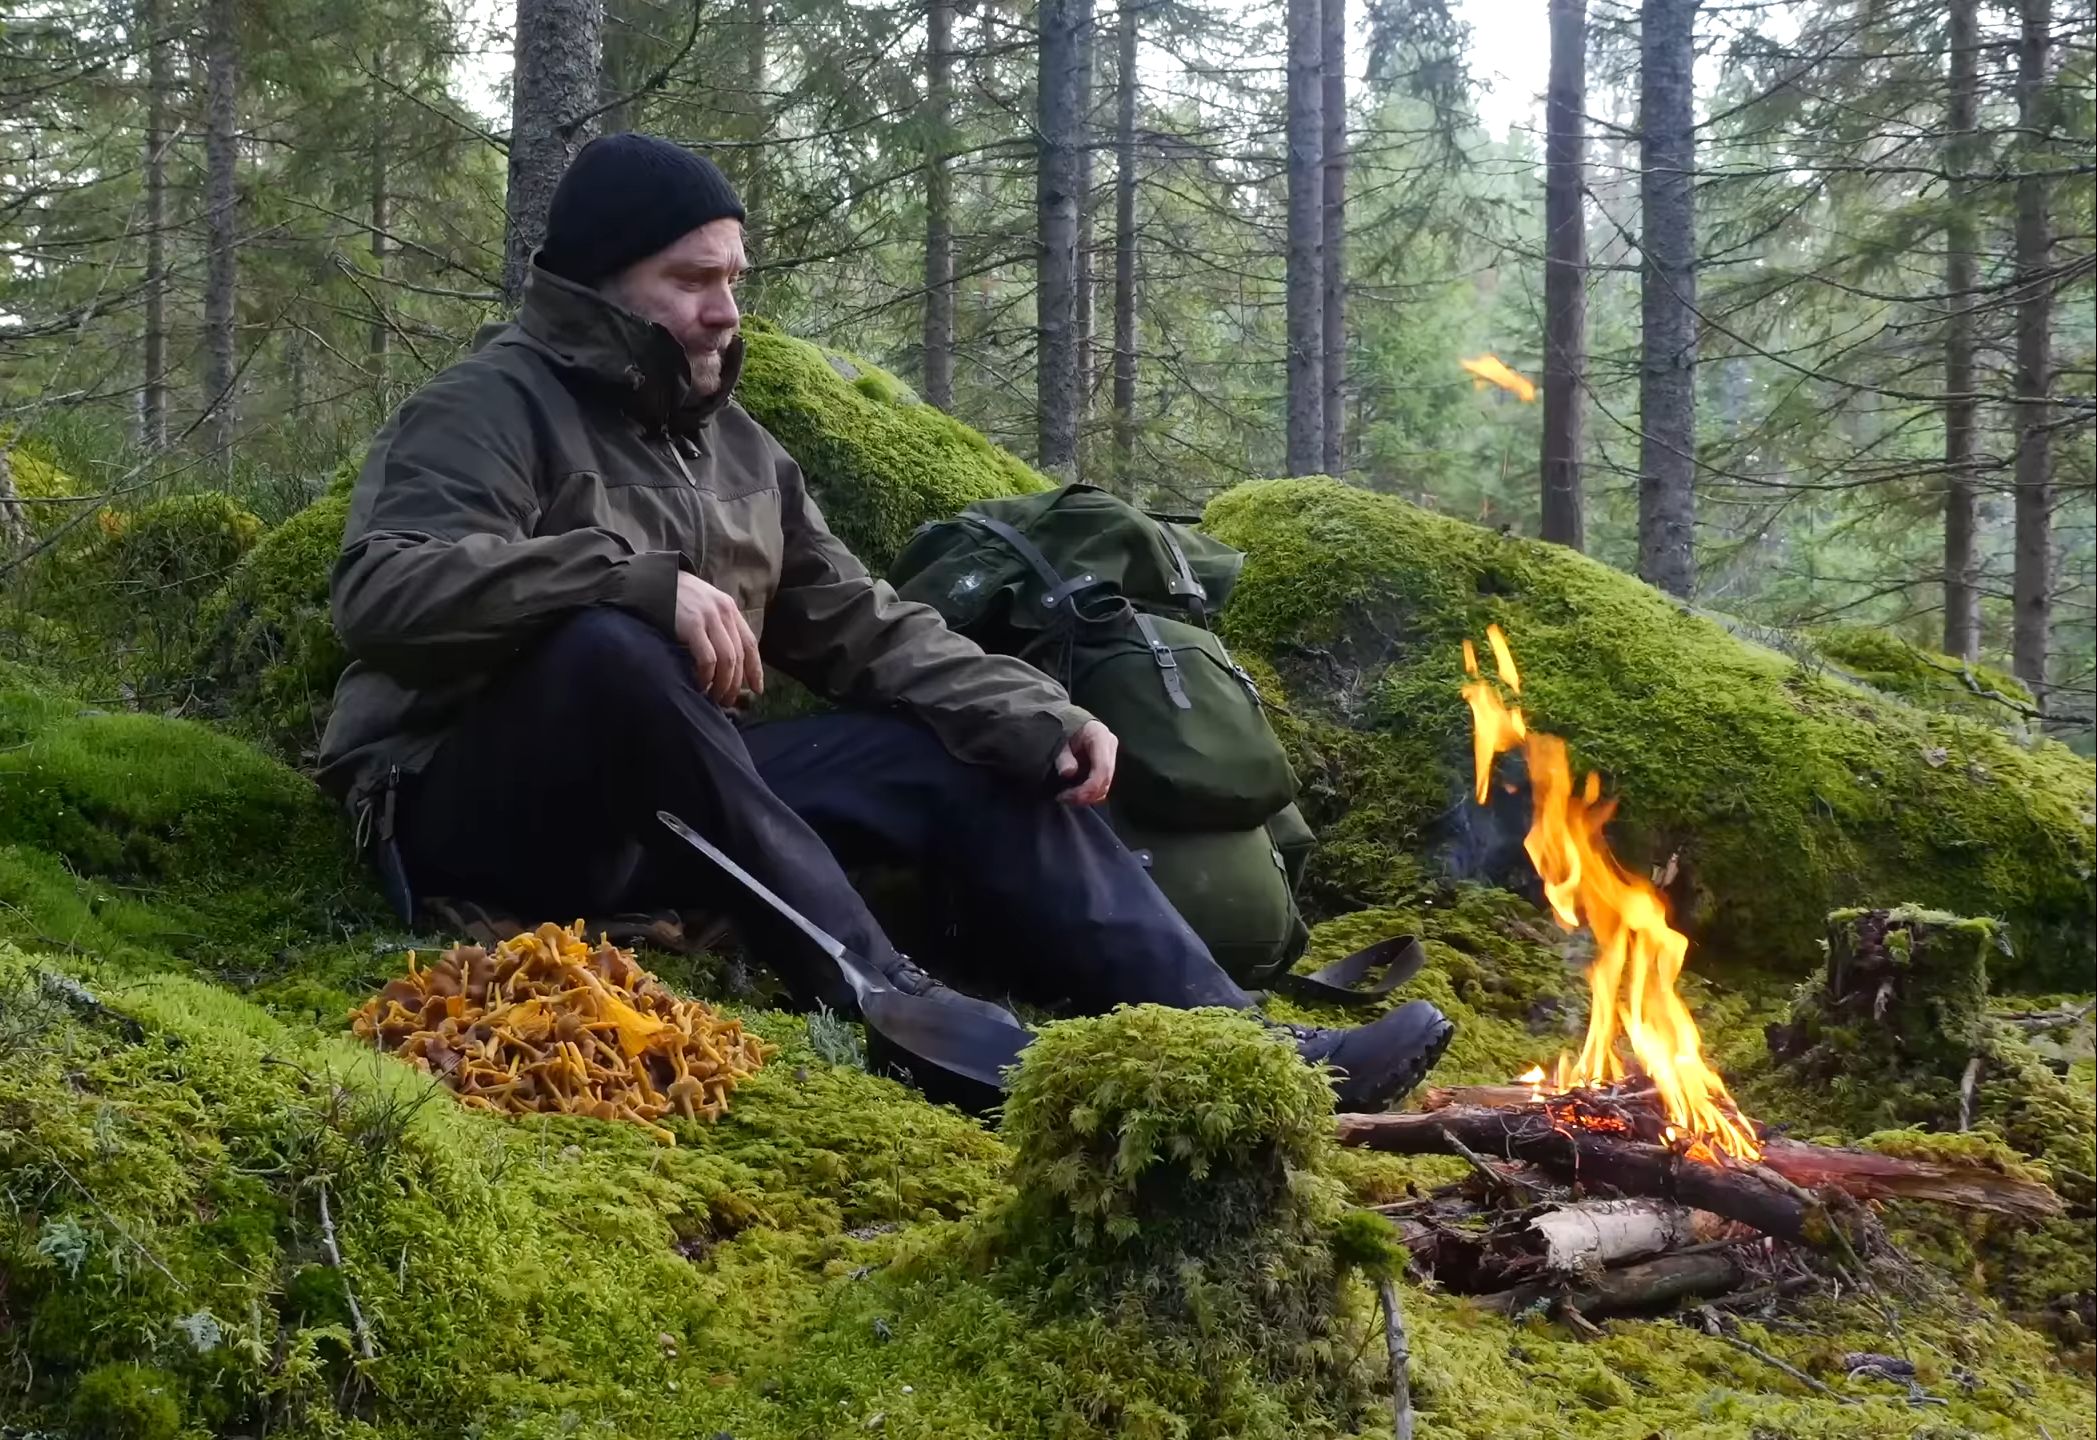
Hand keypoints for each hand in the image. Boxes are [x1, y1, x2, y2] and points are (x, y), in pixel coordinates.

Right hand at [674, 571, 764, 705]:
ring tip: (714, 697)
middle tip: (728, 701)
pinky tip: (699, 685)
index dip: (755, 669)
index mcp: (728, 608)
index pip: (749, 643)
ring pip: (727, 660)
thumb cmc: (674, 598)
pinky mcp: (692, 625)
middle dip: (736, 683)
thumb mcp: (702, 607)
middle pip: (739, 655)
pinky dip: (706, 676)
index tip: (756, 689)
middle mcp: (723, 612)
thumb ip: (715, 627)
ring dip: (723, 684)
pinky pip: (707, 659)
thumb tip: (725, 663)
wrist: (649, 581)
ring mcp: (708, 618)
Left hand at [1053, 720, 1116, 805]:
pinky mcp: (1107, 764)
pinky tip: (1074, 793)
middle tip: (1063, 798)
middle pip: (1105, 780)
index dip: (1088, 788)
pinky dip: (1089, 792)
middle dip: (1085, 795)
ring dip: (1087, 796)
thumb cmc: (1063, 729)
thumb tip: (1068, 773)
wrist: (1069, 722)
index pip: (1102, 769)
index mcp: (1100, 736)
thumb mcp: (1059, 740)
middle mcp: (1110, 746)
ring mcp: (1111, 755)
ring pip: (1105, 785)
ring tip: (1066, 796)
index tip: (1067, 796)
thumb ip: (1063, 756)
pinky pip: (1102, 784)